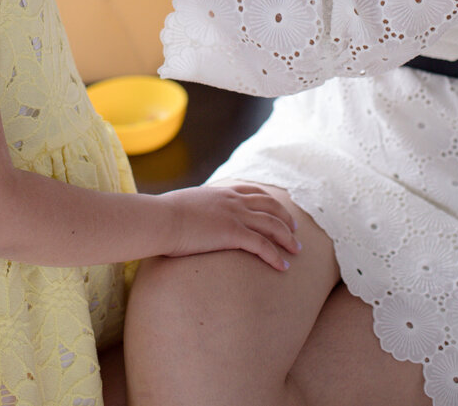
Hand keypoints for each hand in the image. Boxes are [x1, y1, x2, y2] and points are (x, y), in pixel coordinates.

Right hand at [161, 183, 299, 270]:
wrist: (161, 219)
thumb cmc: (164, 216)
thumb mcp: (184, 205)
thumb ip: (195, 209)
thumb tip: (189, 217)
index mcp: (221, 192)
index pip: (253, 191)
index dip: (269, 201)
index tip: (279, 210)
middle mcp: (232, 200)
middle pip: (270, 206)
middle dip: (285, 218)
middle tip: (295, 231)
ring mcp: (235, 215)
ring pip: (272, 225)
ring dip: (288, 238)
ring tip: (296, 251)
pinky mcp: (233, 234)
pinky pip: (263, 245)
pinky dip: (276, 256)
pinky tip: (283, 267)